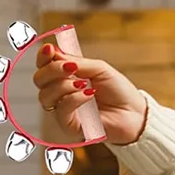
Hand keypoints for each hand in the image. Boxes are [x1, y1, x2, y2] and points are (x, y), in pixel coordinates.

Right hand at [33, 43, 147, 145]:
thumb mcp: (99, 69)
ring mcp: (64, 110)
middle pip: (39, 80)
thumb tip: (54, 53)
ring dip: (63, 85)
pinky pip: (60, 110)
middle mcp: (61, 93)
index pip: (44, 66)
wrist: (134, 112)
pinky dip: (73, 99)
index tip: (49, 49)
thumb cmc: (119, 90)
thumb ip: (76, 62)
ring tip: (83, 83)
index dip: (42, 57)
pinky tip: (89, 94)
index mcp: (66, 77)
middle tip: (70, 67)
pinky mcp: (70, 125)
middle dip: (52, 70)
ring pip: (45, 96)